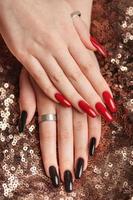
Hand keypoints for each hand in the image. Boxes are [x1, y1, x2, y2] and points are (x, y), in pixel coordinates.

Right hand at [0, 0, 115, 120]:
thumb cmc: (43, 5)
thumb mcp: (68, 13)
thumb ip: (83, 34)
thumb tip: (99, 52)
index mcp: (69, 34)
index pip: (88, 65)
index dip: (99, 83)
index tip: (108, 97)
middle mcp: (56, 44)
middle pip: (77, 76)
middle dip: (90, 95)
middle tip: (101, 111)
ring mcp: (39, 51)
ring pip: (60, 79)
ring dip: (74, 97)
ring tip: (86, 110)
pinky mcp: (24, 55)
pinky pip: (39, 77)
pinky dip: (50, 90)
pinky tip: (61, 101)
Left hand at [19, 68, 100, 191]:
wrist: (60, 35)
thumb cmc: (41, 58)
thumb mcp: (25, 75)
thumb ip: (26, 99)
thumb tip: (23, 124)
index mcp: (44, 98)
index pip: (46, 133)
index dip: (49, 153)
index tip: (52, 172)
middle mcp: (62, 99)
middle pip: (64, 135)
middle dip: (67, 158)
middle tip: (69, 180)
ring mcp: (78, 95)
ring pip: (80, 128)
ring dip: (81, 149)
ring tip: (82, 167)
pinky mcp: (90, 90)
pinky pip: (94, 112)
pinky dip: (96, 129)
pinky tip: (95, 144)